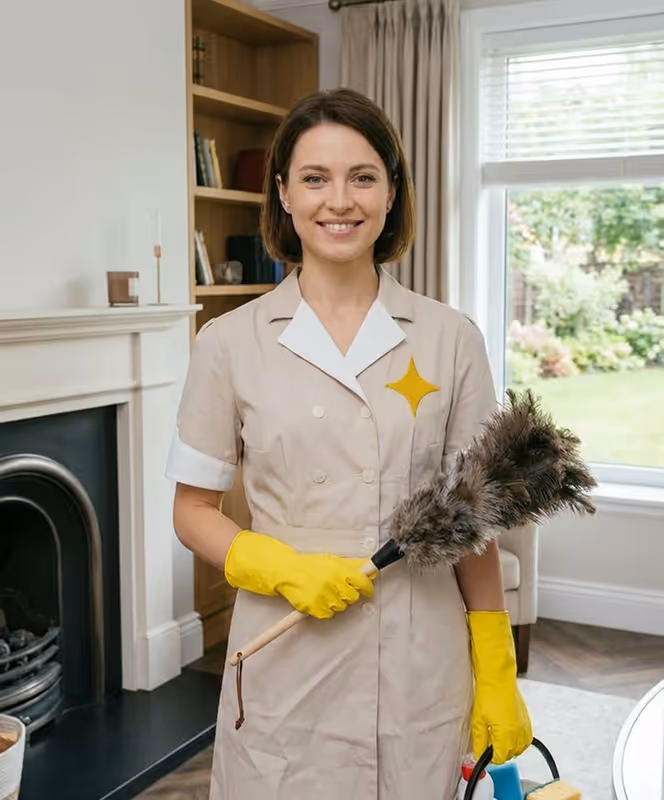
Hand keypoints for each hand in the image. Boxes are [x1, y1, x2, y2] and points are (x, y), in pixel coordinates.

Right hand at [224, 530, 374, 618]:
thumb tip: (371, 570)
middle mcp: (333, 582)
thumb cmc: (310, 565)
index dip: (366, 588)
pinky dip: (326, 610)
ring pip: (342, 607)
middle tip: (339, 589)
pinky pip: (329, 615)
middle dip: (349, 595)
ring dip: (337, 602)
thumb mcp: (331, 560)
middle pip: (353, 597)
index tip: (366, 591)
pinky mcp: (315, 608)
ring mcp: (324, 596)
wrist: (286, 572)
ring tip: (325, 593)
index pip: (362, 582)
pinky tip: (319, 600)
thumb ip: (352, 565)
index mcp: (339, 569)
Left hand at [468, 610, 532, 764]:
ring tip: (496, 732)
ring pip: (519, 747)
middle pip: (510, 754)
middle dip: (499, 750)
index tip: (484, 748)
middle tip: (488, 738)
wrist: (498, 677)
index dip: (490, 755)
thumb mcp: (478, 720)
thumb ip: (480, 740)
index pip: (500, 758)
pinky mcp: (527, 719)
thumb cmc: (488, 694)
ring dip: (509, 745)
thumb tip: (479, 754)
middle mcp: (519, 734)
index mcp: (507, 736)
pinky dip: (516, 737)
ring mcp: (525, 726)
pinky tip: (506, 727)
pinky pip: (524, 737)